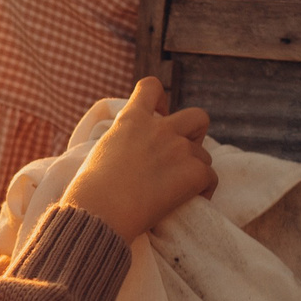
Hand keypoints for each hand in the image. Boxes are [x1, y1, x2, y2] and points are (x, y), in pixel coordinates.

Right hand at [62, 78, 215, 242]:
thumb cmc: (90, 191)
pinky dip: (204, 190)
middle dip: (195, 133)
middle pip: (197, 117)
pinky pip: (211, 178)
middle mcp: (159, 128)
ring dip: (195, 169)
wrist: (100, 212)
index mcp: (131, 120)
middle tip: (182, 154)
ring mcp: (179, 149)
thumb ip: (120, 143)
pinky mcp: (193, 172)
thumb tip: (126, 157)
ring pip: (205, 155)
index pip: (151, 87)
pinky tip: (191, 201)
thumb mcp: (100, 151)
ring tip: (179, 189)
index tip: (160, 113)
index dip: (161, 99)